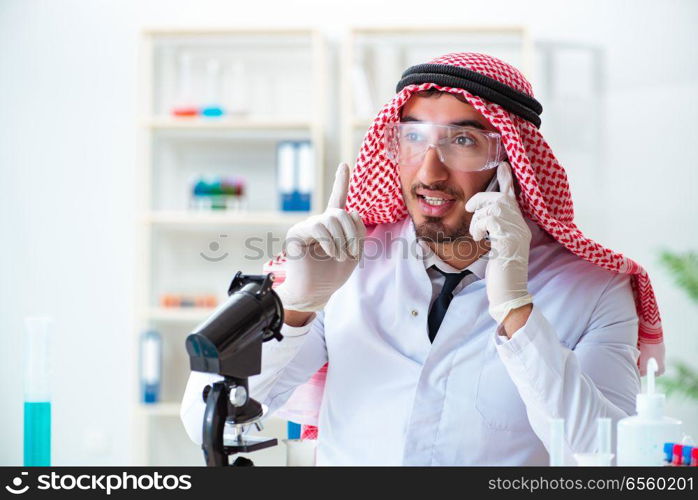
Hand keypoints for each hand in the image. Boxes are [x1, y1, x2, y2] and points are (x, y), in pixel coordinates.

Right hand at [274, 163, 365, 311]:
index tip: (344, 165)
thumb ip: (357, 231)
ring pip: (333, 219)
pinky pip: (319, 228)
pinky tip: (331, 254)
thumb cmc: (332, 274)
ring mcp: (307, 226)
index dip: (341, 181)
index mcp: (333, 225)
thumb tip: (352, 211)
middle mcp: (319, 222)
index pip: (338, 199)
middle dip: (353, 233)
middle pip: (343, 213)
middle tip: (353, 253)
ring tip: (340, 256)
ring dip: (343, 241)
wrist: (315, 292)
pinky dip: (330, 242)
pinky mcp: (297, 233)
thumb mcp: (353, 251)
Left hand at [465, 161, 532, 323]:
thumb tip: (485, 220)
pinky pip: (489, 219)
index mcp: (519, 227)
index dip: (507, 181)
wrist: (508, 293)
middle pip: (501, 198)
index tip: (503, 165)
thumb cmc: (501, 274)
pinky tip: (481, 240)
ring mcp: (516, 232)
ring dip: (478, 220)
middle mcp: (521, 226)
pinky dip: (479, 227)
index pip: (513, 198)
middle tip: (471, 209)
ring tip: (478, 235)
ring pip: (493, 208)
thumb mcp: (498, 248)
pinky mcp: (508, 239)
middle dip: (482, 200)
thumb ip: (495, 232)